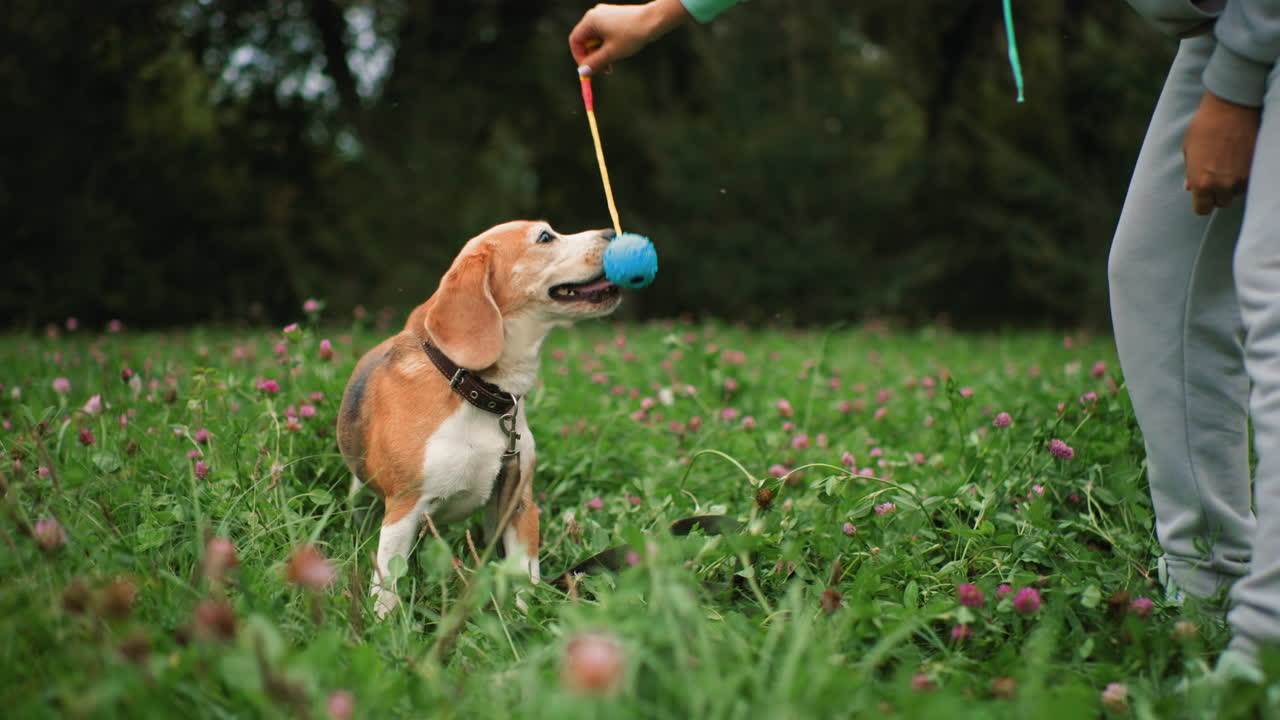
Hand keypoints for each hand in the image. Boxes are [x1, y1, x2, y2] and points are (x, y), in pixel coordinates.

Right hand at [569, 0, 690, 73]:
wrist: (654, 21)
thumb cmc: (632, 35)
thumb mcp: (611, 53)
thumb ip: (595, 63)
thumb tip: (582, 73)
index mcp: (590, 20)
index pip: (575, 41)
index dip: (579, 57)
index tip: (589, 70)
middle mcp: (595, 15)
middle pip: (585, 40)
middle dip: (592, 57)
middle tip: (604, 70)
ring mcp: (605, 14)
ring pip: (595, 38)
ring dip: (601, 53)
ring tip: (612, 63)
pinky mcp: (614, 17)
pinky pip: (604, 34)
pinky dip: (607, 45)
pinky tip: (618, 52)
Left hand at [1182, 90, 1260, 214]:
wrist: (1232, 107)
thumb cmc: (1205, 126)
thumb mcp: (1189, 150)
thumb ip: (1190, 172)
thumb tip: (1190, 188)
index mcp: (1201, 183)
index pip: (1203, 210)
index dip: (1203, 203)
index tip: (1204, 197)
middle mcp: (1222, 184)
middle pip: (1222, 202)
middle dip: (1219, 193)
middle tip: (1218, 176)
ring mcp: (1242, 177)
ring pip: (1238, 192)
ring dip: (1234, 184)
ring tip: (1230, 164)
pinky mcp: (1256, 168)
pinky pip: (1250, 181)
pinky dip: (1246, 175)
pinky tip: (1241, 161)